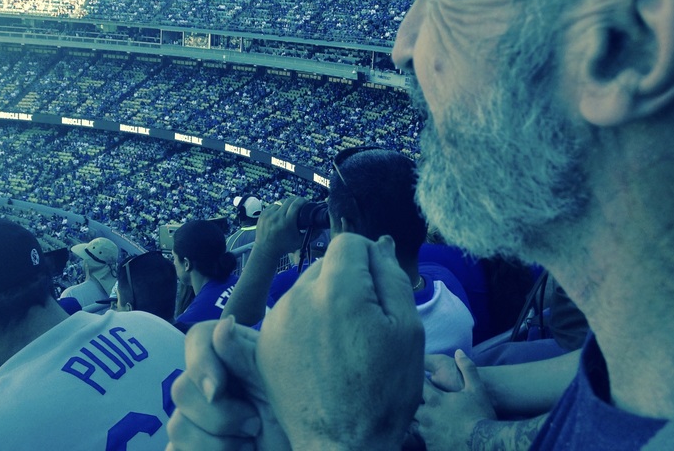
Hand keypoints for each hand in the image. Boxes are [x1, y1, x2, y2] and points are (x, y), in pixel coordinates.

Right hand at [167, 318, 290, 450]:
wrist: (302, 445)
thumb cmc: (295, 412)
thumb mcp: (276, 382)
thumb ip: (245, 356)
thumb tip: (225, 324)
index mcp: (232, 355)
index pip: (198, 338)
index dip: (200, 362)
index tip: (219, 388)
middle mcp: (209, 382)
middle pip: (181, 389)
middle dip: (220, 416)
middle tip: (254, 423)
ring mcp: (197, 418)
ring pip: (177, 427)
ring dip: (216, 444)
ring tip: (248, 443)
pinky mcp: (192, 446)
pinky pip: (175, 450)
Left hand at [254, 196, 307, 258]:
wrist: (266, 250)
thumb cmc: (284, 246)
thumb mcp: (300, 242)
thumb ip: (313, 234)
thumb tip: (322, 227)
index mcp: (286, 222)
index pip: (296, 203)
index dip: (303, 200)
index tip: (307, 203)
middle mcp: (277, 216)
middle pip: (289, 200)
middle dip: (296, 200)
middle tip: (301, 204)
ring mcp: (268, 214)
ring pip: (281, 202)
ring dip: (287, 204)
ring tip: (290, 209)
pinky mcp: (263, 214)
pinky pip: (273, 205)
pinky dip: (279, 207)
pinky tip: (281, 212)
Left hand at [255, 233, 424, 450]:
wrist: (342, 445)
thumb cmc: (383, 392)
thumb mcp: (408, 331)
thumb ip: (392, 277)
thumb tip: (378, 244)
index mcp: (336, 291)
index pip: (348, 243)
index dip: (369, 260)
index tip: (379, 290)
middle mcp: (298, 297)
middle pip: (326, 266)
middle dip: (347, 284)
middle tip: (366, 325)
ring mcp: (276, 321)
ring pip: (307, 290)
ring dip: (325, 304)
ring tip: (344, 346)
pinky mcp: (264, 343)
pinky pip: (289, 315)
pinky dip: (306, 325)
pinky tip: (322, 357)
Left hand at [414, 351, 496, 450]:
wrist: (485, 445)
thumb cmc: (481, 416)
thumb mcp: (477, 389)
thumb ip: (467, 369)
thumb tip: (459, 352)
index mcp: (435, 401)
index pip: (418, 386)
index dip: (418, 382)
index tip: (417, 378)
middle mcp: (427, 417)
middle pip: (410, 406)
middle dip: (413, 403)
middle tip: (416, 399)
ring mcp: (428, 434)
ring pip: (414, 424)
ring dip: (419, 419)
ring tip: (422, 417)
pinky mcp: (431, 447)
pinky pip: (423, 440)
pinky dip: (426, 435)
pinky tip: (434, 433)